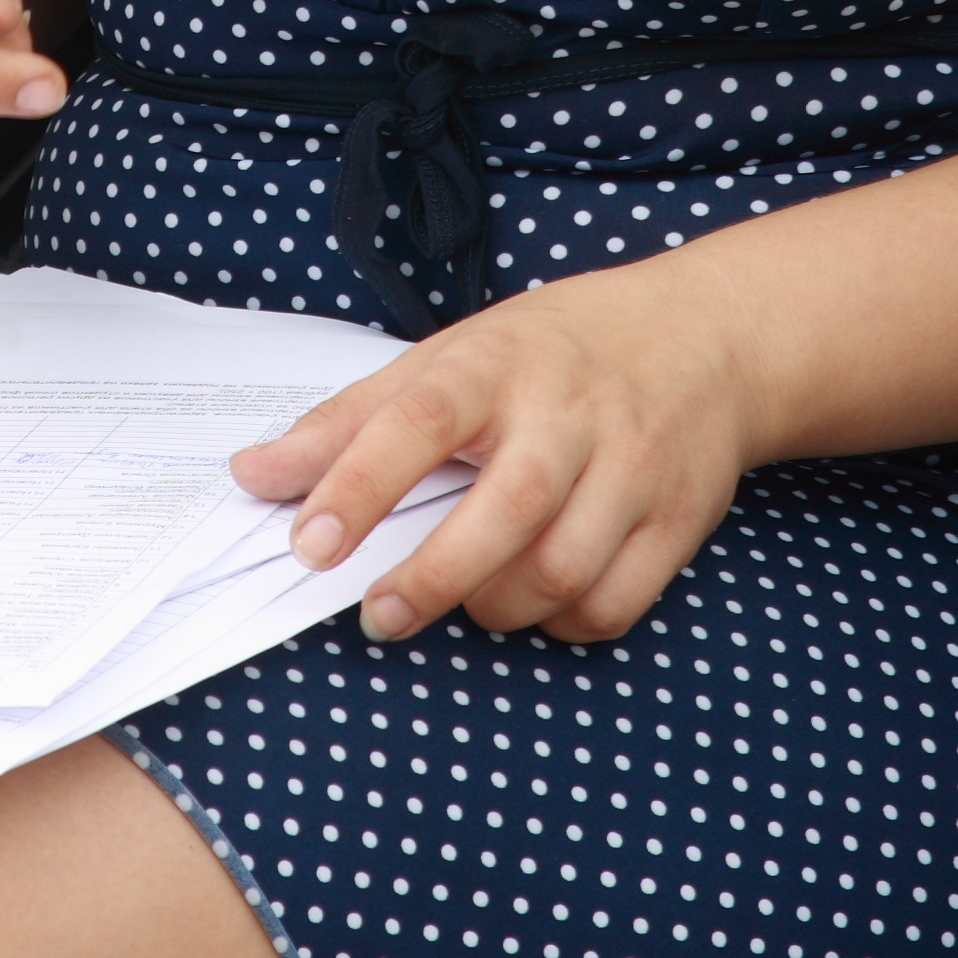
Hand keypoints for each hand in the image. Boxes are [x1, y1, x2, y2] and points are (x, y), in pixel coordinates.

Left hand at [230, 266, 759, 644]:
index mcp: (497, 363)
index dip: (357, 484)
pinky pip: (612, 603)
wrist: (704, 337)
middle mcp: (570, 412)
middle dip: (432, 578)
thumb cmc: (551, 352)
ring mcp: (633, 466)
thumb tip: (252, 475)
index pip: (419, 420)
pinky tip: (533, 599)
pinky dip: (561, 620)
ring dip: (496, 606)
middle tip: (377, 614)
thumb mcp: (448, 358)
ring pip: (561, 570)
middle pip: (504, 512)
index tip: (306, 543)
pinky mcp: (678, 518)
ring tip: (462, 596)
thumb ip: (350, 421)